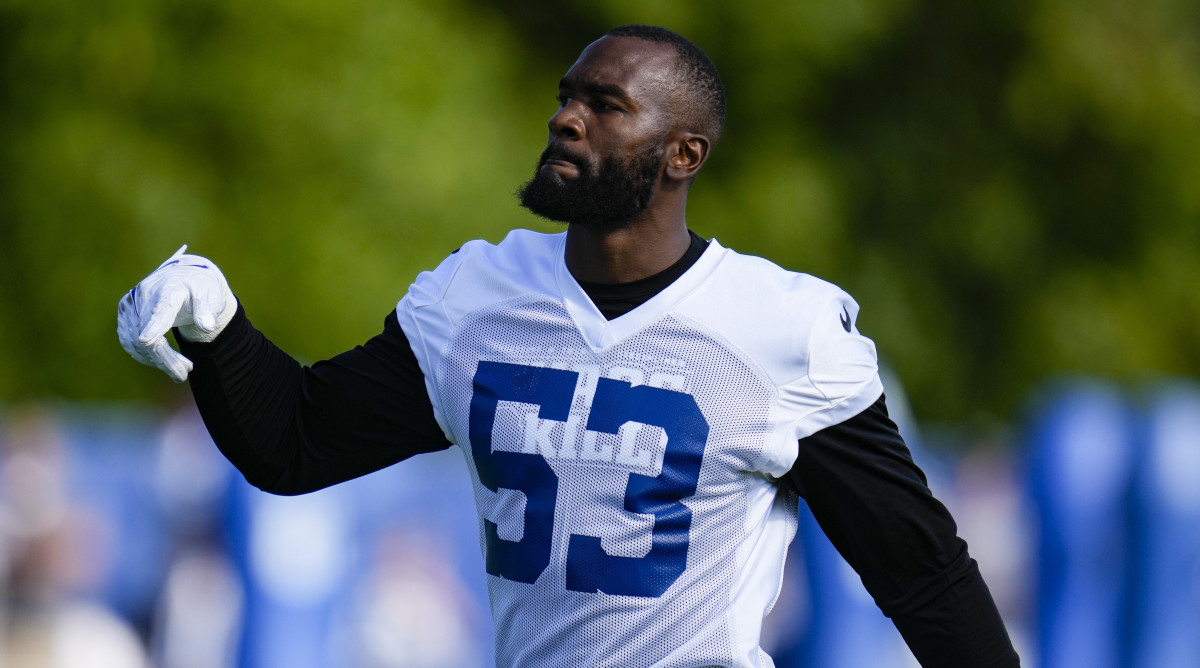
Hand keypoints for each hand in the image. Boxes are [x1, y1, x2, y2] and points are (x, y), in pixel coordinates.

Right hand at [117, 245, 237, 382]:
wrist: (182, 276)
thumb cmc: (200, 288)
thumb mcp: (211, 295)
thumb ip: (207, 309)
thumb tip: (207, 326)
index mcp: (169, 288)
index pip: (162, 310)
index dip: (154, 326)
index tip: (146, 340)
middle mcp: (144, 294)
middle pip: (147, 334)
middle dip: (166, 358)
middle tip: (186, 372)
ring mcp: (131, 304)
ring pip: (136, 342)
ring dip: (157, 360)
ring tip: (182, 369)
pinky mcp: (125, 313)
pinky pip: (129, 341)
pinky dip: (146, 356)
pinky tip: (164, 361)